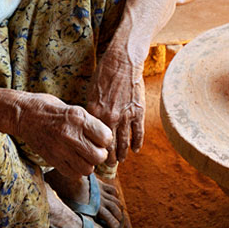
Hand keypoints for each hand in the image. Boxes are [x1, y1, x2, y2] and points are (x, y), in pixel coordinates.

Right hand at [15, 93, 111, 177]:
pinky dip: (76, 170)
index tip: (100, 136)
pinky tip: (73, 160)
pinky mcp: (51, 159)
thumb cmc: (48, 107)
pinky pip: (73, 174)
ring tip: (83, 155)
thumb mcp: (72, 107)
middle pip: (98, 156)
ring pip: (87, 169)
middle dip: (100, 154)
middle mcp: (70, 134)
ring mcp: (60, 149)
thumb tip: (104, 137)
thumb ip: (88, 122)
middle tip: (94, 148)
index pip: (106, 137)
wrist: (22, 114)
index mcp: (78, 118)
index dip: (106, 139)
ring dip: (88, 163)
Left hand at [86, 48, 144, 165]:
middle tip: (106, 165)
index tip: (92, 157)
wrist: (122, 62)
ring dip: (123, 154)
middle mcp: (110, 117)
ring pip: (124, 142)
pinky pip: (138, 133)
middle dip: (108, 157)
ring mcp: (125, 116)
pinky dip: (137, 143)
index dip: (93, 150)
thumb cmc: (104, 75)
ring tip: (121, 160)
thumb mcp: (91, 92)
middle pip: (109, 144)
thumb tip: (90, 125)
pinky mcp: (138, 112)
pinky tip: (136, 150)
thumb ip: (92, 111)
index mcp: (95, 113)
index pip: (93, 139)